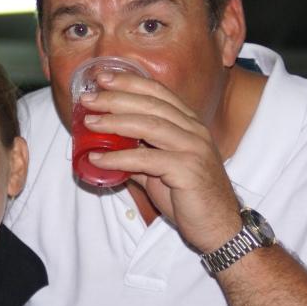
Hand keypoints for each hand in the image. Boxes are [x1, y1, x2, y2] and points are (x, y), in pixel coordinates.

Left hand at [80, 71, 240, 251]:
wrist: (218, 228)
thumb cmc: (190, 198)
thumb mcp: (160, 171)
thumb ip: (137, 156)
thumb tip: (105, 151)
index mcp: (190, 124)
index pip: (158, 92)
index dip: (130, 82)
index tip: (102, 77)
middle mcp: (194, 131)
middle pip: (151, 104)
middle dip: (116, 97)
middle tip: (88, 99)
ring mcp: (193, 149)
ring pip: (149, 125)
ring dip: (114, 122)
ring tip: (88, 123)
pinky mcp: (188, 171)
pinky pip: (146, 159)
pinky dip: (118, 158)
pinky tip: (97, 159)